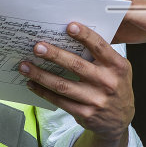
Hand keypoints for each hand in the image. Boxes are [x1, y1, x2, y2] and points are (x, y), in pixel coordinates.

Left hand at [18, 23, 134, 138]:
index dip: (85, 35)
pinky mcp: (85, 114)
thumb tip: (69, 38)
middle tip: (37, 47)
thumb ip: (101, 56)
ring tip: (25, 66)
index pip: (100, 47)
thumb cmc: (115, 87)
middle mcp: (108, 82)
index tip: (69, 27)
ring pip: (63, 85)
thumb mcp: (117, 69)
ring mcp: (96, 100)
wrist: (120, 120)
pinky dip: (43, 91)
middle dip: (54, 55)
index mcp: (117, 66)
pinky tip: (32, 83)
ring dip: (41, 75)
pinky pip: (60, 100)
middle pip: (76, 65)